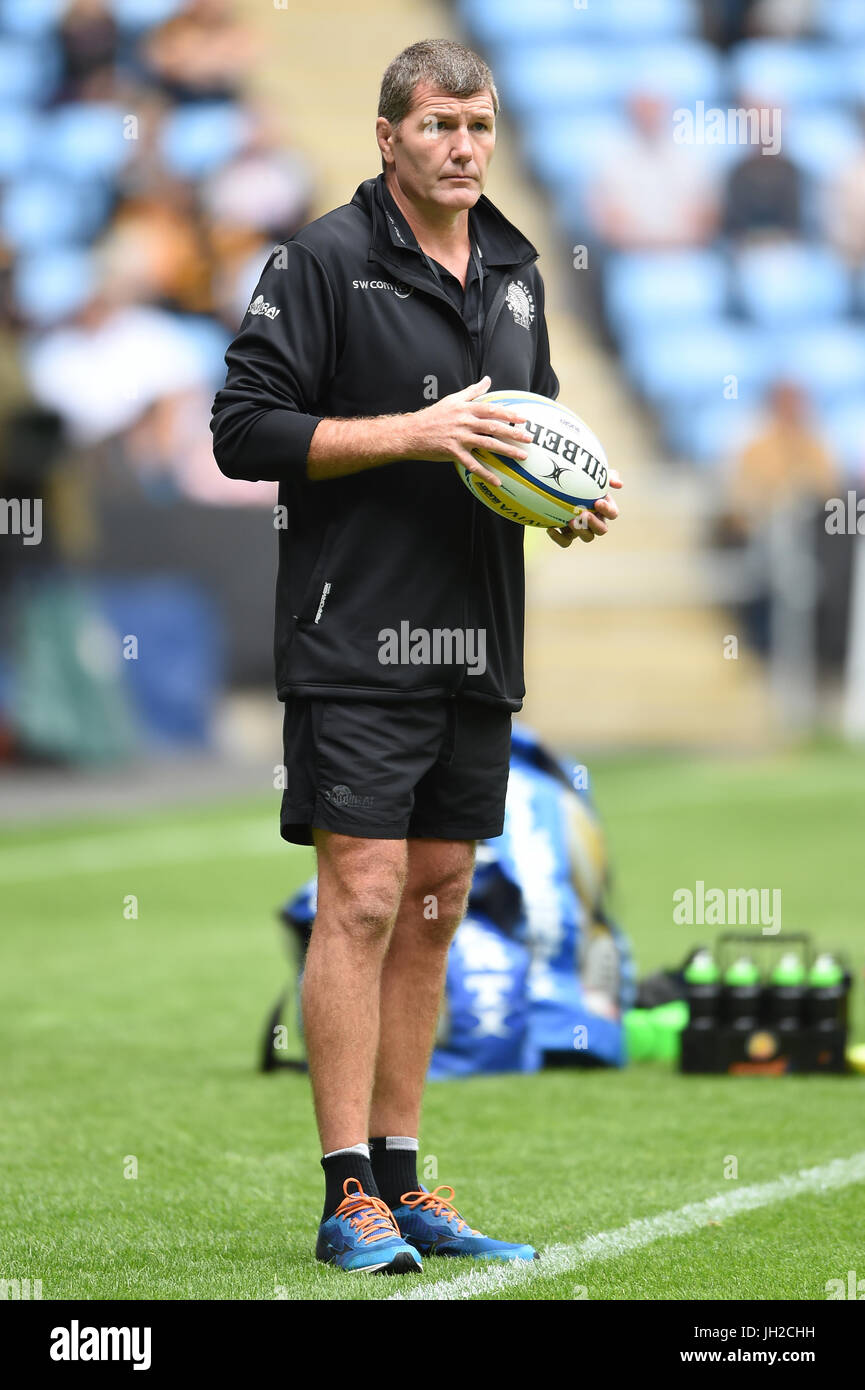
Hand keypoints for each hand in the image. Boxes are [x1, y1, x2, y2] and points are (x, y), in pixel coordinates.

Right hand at [405, 375, 532, 486]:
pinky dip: (486, 474)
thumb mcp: (453, 399)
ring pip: (487, 444)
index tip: (523, 418)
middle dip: (513, 432)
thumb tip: (488, 380)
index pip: (491, 409)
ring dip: (506, 451)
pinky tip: (498, 481)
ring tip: (521, 456)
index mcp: (465, 409)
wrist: (412, 432)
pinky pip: (472, 465)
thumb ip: (472, 391)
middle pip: (493, 427)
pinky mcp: (453, 452)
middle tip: (528, 438)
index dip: (508, 413)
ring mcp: (459, 438)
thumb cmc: (433, 416)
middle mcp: (464, 422)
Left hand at [547, 470, 621, 546]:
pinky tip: (550, 528)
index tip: (598, 501)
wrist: (560, 484)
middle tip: (584, 513)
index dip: (608, 510)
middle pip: (601, 530)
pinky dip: (558, 538)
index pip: (613, 513)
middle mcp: (596, 521)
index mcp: (605, 509)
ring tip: (570, 520)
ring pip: (587, 538)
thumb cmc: (581, 476)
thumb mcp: (594, 473)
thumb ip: (607, 475)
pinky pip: (565, 541)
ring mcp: (582, 529)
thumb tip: (618, 483)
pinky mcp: (568, 534)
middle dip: (594, 523)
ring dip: (580, 531)